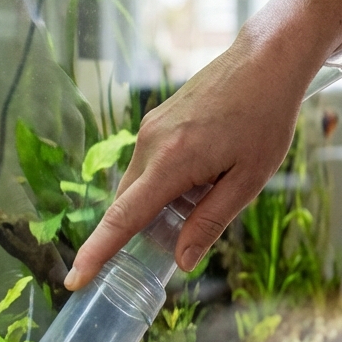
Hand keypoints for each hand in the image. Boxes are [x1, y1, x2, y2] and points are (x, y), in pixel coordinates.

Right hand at [64, 33, 315, 289]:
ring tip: (207, 194)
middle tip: (174, 245)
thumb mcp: (247, 181)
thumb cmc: (265, 120)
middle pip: (128, 205)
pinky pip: (149, 165)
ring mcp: (151, 129)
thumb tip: (181, 262)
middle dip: (138, 233)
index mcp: (171, 162)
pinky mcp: (158, 121)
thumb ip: (210, 222)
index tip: (75, 280)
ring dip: (157, 206)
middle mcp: (151, 144)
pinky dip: (163, 184)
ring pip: (138, 185)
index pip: (122, 219)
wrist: (266, 62)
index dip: (97, 254)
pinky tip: (202, 176)